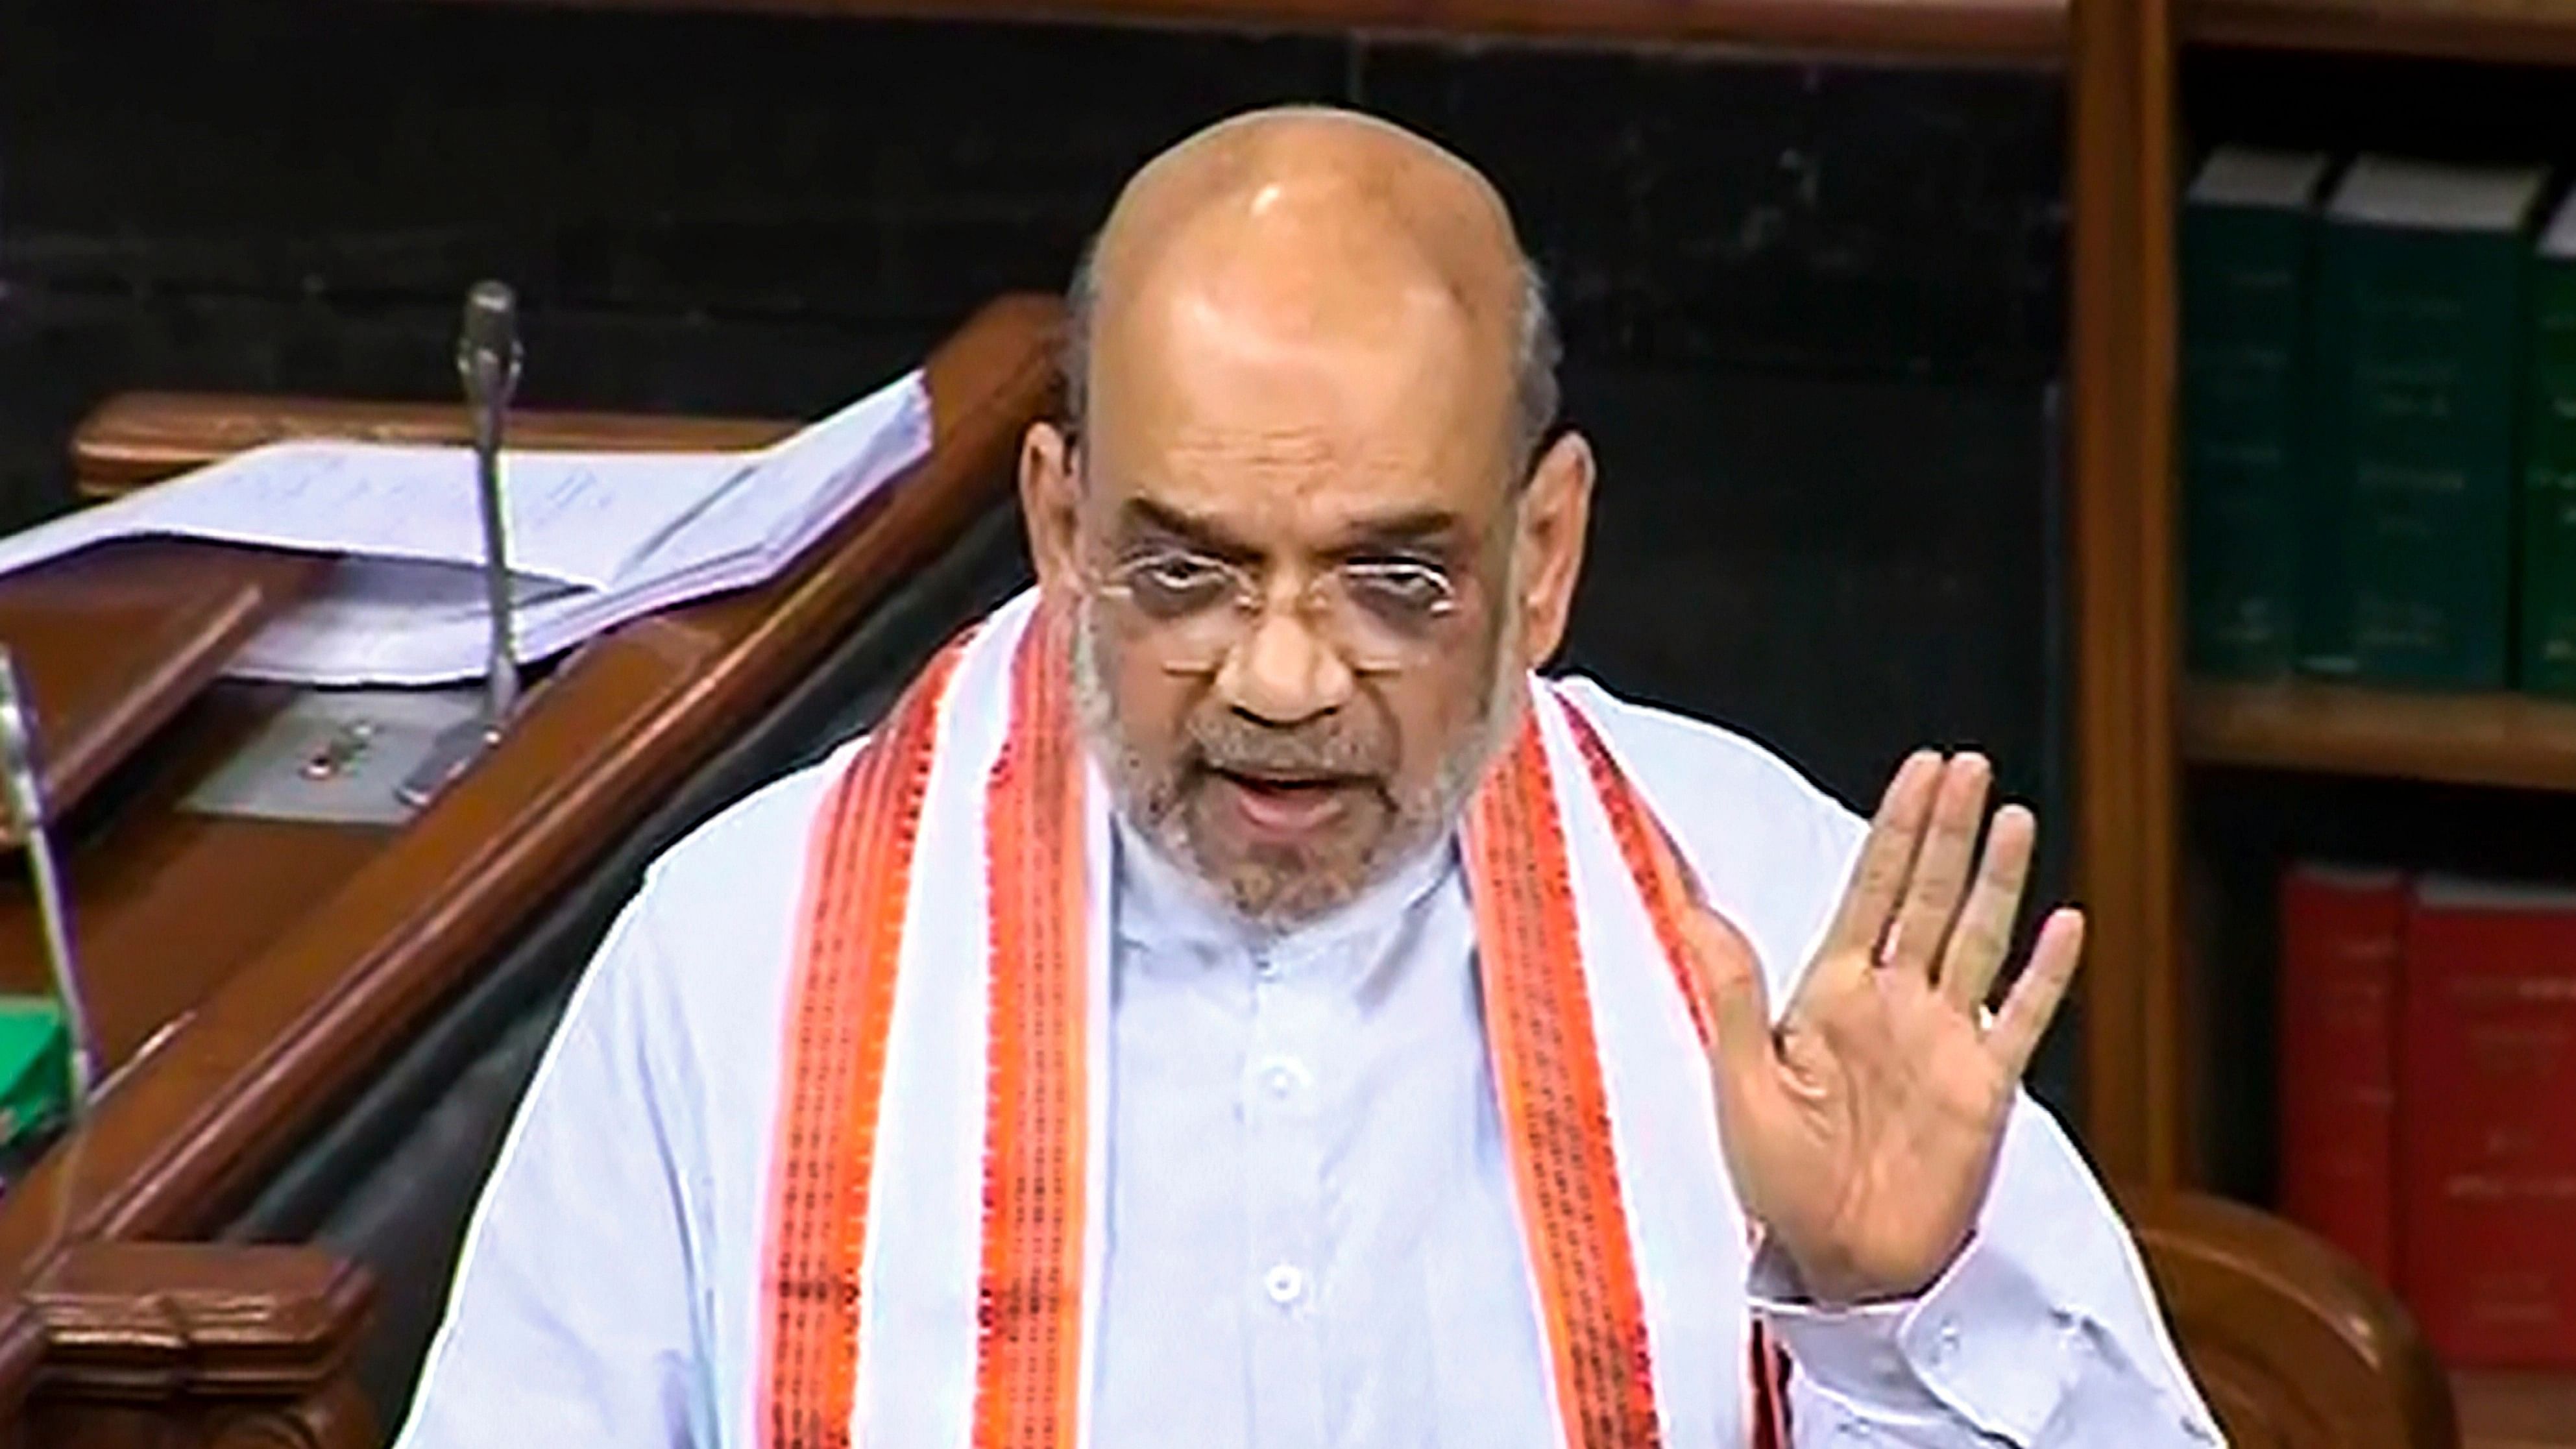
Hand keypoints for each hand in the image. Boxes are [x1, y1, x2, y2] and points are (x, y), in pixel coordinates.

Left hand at [1688, 751, 2082, 1304]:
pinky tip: (2066, 922)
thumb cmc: (1779, 1182)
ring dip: (1998, 879)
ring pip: (1978, 940)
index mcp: (1831, 995)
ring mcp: (1945, 1041)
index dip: (1895, 830)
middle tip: (1969, 764)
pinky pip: (2022, 1019)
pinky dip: (2046, 973)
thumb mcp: (1743, 1082)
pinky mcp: (1985, 1089)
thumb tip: (1694, 910)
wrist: (1837, 1261)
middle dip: (1948, 830)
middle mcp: (1894, 1005)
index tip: (1918, 771)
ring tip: (2015, 816)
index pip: (1871, 891)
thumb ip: (1733, 993)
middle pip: (1929, 897)